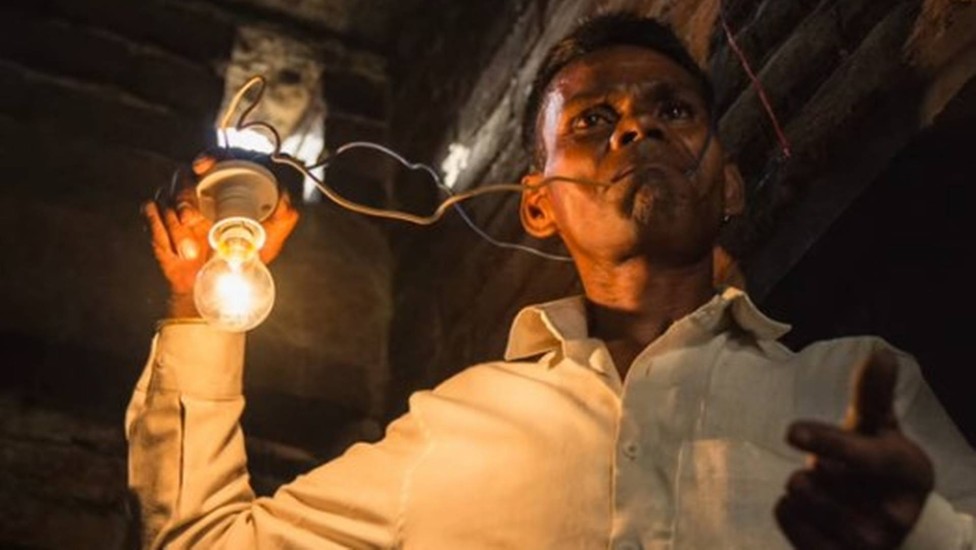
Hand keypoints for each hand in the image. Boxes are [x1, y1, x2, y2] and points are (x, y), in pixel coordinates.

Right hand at [143, 153, 299, 317]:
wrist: (218, 283)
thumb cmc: (246, 255)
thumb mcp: (271, 236)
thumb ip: (284, 216)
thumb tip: (284, 199)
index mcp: (226, 185)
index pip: (216, 158)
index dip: (209, 156)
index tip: (203, 166)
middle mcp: (200, 187)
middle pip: (184, 174)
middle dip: (184, 196)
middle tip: (191, 220)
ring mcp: (177, 200)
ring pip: (165, 195)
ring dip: (174, 225)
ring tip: (189, 251)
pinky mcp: (158, 216)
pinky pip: (151, 212)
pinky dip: (161, 231)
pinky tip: (176, 250)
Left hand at [775, 350, 933, 548]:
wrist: (895, 530)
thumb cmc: (879, 466)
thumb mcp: (880, 430)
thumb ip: (874, 394)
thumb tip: (881, 353)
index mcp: (909, 473)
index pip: (861, 457)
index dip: (826, 442)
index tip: (791, 431)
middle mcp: (892, 517)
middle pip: (814, 476)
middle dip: (814, 465)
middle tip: (837, 472)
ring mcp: (866, 545)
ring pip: (797, 497)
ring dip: (801, 486)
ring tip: (828, 491)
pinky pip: (786, 519)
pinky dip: (788, 509)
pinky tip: (811, 510)